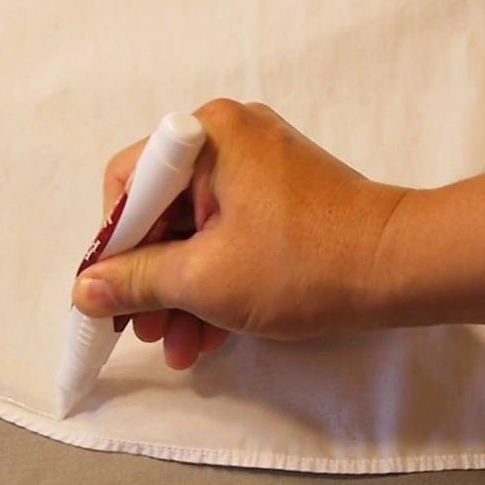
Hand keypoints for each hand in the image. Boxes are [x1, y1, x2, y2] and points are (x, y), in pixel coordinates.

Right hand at [72, 99, 408, 368]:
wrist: (400, 268)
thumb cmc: (302, 264)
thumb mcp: (204, 280)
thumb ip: (136, 281)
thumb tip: (84, 290)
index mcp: (206, 135)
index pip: (128, 187)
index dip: (113, 250)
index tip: (111, 300)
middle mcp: (231, 137)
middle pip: (163, 212)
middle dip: (153, 282)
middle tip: (145, 333)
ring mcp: (262, 166)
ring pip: (198, 231)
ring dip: (184, 293)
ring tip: (180, 349)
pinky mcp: (285, 196)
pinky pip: (232, 233)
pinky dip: (219, 280)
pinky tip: (210, 336)